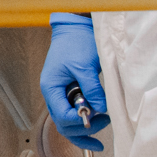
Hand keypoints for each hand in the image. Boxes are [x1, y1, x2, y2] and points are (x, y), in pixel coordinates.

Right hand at [40, 12, 108, 151]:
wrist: (75, 28)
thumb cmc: (77, 43)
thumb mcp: (85, 66)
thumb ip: (92, 89)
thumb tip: (101, 109)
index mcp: (51, 87)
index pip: (61, 116)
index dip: (78, 121)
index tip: (97, 116)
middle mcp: (53, 94)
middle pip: (63, 124)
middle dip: (83, 128)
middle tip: (105, 121)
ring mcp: (60, 94)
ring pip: (68, 122)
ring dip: (84, 127)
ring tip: (105, 121)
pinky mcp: (69, 92)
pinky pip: (73, 113)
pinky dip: (84, 121)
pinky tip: (96, 123)